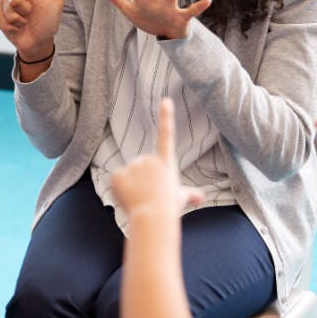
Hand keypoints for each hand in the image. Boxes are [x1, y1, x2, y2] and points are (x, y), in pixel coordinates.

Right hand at [0, 0, 71, 60]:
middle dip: (23, 10)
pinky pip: (0, 20)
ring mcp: (6, 6)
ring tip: (24, 23)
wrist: (39, 43)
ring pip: (6, 10)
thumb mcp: (56, 4)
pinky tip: (17, 29)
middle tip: (31, 15)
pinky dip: (11, 27)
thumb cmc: (49, 23)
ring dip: (18, 21)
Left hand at [112, 99, 202, 216]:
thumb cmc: (168, 210)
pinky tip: (128, 197)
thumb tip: (201, 197)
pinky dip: (119, 189)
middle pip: (141, 165)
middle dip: (142, 178)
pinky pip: (116, 179)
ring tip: (140, 198)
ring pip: (128, 173)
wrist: (153, 218)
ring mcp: (134, 165)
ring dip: (131, 184)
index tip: (166, 99)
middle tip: (148, 194)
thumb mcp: (180, 199)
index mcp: (166, 162)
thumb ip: (188, 194)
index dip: (166, 116)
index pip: (167, 135)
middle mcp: (150, 159)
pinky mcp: (119, 173)